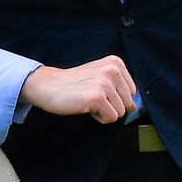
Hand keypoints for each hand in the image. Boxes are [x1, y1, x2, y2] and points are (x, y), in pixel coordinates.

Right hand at [19, 57, 138, 122]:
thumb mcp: (99, 77)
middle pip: (128, 103)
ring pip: (120, 112)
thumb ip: (119, 88)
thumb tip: (134, 106)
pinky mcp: (98, 98)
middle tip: (91, 97)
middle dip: (111, 106)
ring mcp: (105, 83)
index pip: (132, 92)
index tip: (97, 91)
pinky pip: (111, 118)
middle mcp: (112, 70)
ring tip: (87, 101)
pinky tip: (85, 107)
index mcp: (115, 63)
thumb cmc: (72, 84)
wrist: (47, 85)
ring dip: (103, 112)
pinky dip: (98, 118)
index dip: (115, 97)